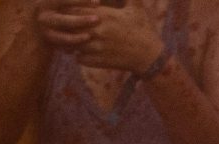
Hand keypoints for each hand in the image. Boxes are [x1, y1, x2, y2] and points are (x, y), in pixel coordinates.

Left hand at [36, 0, 166, 72]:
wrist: (151, 57)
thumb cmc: (144, 30)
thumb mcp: (136, 8)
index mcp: (103, 15)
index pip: (74, 8)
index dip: (69, 9)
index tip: (70, 10)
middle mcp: (97, 30)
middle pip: (70, 26)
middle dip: (67, 25)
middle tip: (67, 26)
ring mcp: (97, 47)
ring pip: (72, 43)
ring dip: (72, 42)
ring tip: (74, 40)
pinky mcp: (99, 61)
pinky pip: (79, 59)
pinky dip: (79, 56)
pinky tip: (83, 53)